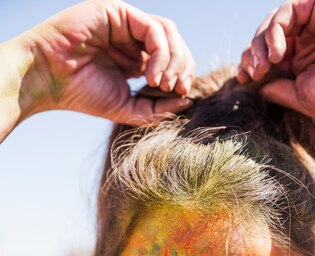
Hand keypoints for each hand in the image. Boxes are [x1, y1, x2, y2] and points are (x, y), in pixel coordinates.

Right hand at [16, 0, 194, 123]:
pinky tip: (151, 73)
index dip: (184, 75)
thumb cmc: (82, 94)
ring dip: (174, 59)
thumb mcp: (128, 108)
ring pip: (168, 32)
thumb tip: (188, 100)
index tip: (183, 95)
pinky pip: (152, 28)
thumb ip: (157, 108)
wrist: (49, 78)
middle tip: (177, 89)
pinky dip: (160, 52)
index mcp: (137, 59)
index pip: (174, 59)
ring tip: (162, 83)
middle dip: (183, 67)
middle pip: (176, 44)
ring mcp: (126, 23)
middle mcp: (133, 38)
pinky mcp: (118, 12)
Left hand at [238, 0, 314, 121]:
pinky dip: (276, 30)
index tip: (243, 79)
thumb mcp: (300, 97)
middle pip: (267, 37)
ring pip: (274, 22)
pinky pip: (287, 10)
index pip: (268, 56)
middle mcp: (308, 38)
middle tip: (253, 71)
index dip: (251, 64)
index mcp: (303, 60)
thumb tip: (255, 87)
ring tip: (266, 64)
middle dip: (253, 54)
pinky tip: (278, 52)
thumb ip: (276, 89)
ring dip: (262, 42)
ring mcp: (314, 20)